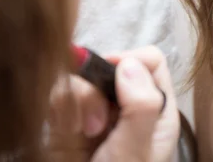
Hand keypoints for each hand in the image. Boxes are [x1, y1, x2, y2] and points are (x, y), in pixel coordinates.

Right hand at [47, 46, 179, 161]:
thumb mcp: (135, 151)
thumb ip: (140, 108)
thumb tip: (129, 64)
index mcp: (155, 108)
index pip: (149, 61)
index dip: (130, 60)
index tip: (113, 76)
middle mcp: (127, 105)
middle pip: (111, 64)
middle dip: (98, 86)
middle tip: (97, 122)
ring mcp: (96, 111)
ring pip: (81, 76)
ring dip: (77, 99)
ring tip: (80, 131)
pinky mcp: (68, 119)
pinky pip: (59, 93)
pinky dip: (57, 105)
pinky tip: (63, 128)